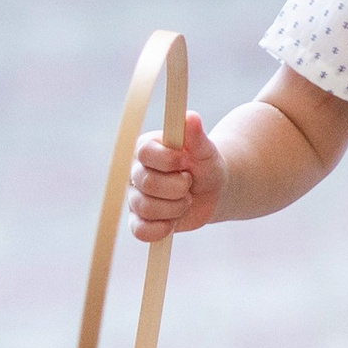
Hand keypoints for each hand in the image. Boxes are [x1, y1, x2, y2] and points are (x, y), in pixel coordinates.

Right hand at [128, 111, 225, 241]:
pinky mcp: (141, 220)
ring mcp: (135, 197)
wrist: (212, 190)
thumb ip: (196, 136)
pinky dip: (160, 229)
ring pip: (146, 208)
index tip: (186, 162)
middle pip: (147, 183)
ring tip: (186, 200)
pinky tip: (173, 222)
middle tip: (190, 183)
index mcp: (145, 149)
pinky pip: (140, 230)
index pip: (145, 153)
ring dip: (176, 207)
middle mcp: (135, 172)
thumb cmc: (206, 165)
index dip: (168, 161)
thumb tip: (191, 117)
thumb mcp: (205, 150)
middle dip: (178, 187)